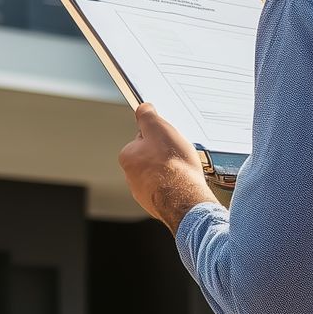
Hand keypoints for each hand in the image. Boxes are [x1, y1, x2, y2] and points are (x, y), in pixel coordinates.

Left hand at [118, 103, 216, 232]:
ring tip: (183, 170)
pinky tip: (184, 183)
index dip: (158, 136)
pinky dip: (175, 185)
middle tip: (178, 155)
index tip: (168, 140)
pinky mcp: (157, 204)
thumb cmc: (172, 165)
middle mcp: (131, 177)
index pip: (142, 139)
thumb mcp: (159, 129)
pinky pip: (167, 189)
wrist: (185, 198)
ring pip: (160, 175)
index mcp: (128, 157)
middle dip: (164, 155)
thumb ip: (147, 116)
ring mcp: (144, 193)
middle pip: (151, 158)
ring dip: (170, 171)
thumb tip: (143, 108)